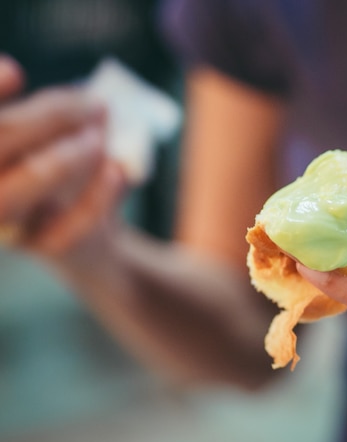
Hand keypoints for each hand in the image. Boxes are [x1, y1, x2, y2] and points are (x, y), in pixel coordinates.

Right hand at [0, 55, 125, 258]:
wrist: (91, 238)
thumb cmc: (69, 175)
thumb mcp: (64, 140)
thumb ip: (68, 120)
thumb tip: (94, 104)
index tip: (15, 71)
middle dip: (39, 121)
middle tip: (90, 105)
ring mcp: (8, 223)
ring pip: (11, 197)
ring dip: (59, 161)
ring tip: (98, 139)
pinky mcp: (45, 246)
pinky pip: (65, 228)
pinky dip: (94, 197)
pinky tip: (117, 170)